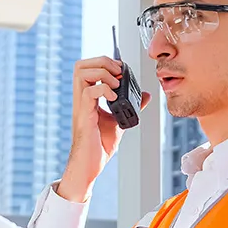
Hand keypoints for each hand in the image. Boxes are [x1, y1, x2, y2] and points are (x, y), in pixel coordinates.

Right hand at [58, 56, 147, 203]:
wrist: (90, 165)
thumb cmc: (99, 146)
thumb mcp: (120, 120)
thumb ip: (131, 106)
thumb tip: (146, 95)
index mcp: (88, 97)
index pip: (87, 67)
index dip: (104, 62)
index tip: (121, 70)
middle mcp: (81, 99)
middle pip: (81, 65)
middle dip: (102, 62)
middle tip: (118, 73)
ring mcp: (81, 106)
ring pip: (82, 73)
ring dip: (103, 73)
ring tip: (116, 84)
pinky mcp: (84, 116)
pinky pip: (89, 92)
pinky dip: (104, 90)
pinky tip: (113, 99)